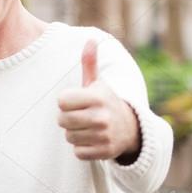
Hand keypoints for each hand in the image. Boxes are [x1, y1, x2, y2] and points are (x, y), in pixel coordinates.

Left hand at [57, 40, 140, 161]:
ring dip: (75, 134)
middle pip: (61, 120)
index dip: (65, 102)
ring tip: (88, 127)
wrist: (130, 129)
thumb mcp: (97, 83)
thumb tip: (92, 39)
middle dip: (67, 119)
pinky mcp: (104, 152)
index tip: (76, 101)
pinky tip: (93, 139)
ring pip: (69, 137)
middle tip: (80, 116)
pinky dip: (82, 148)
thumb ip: (90, 63)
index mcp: (97, 96)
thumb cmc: (104, 102)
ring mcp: (104, 135)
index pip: (61, 101)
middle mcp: (102, 116)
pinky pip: (77, 152)